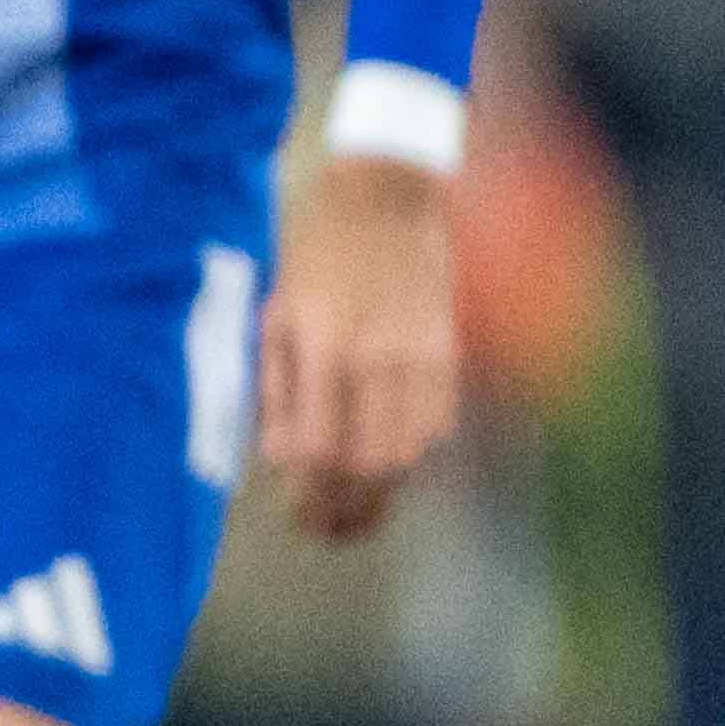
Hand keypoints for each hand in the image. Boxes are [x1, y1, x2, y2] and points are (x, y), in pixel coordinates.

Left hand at [258, 152, 461, 533]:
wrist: (385, 195)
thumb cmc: (316, 250)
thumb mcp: (278, 314)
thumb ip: (277, 390)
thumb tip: (282, 459)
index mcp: (323, 347)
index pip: (318, 451)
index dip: (307, 496)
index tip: (296, 515)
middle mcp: (374, 359)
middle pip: (368, 468)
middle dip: (346, 512)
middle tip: (326, 530)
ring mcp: (418, 358)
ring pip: (408, 456)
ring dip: (382, 494)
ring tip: (358, 512)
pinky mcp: (447, 352)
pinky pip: (438, 427)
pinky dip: (414, 457)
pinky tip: (390, 464)